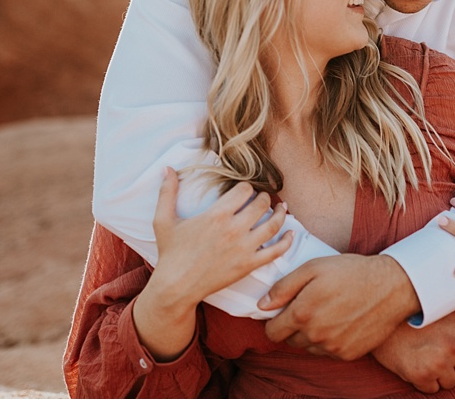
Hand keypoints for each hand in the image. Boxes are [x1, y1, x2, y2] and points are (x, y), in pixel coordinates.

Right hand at [134, 169, 293, 360]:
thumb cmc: (170, 253)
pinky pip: (276, 251)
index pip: (244, 190)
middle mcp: (234, 229)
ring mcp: (244, 248)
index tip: (245, 190)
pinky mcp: (249, 265)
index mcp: (217, 214)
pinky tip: (291, 234)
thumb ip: (167, 191)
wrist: (177, 285)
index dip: (247, 187)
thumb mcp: (163, 219)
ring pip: (273, 225)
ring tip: (282, 209)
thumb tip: (167, 168)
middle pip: (262, 204)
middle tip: (263, 198)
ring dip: (281, 214)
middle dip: (264, 198)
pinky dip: (287, 241)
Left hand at [260, 253, 418, 360]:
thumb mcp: (313, 268)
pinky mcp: (348, 354)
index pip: (271, 332)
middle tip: (307, 308)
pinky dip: (328, 341)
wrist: (391, 287)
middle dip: (292, 326)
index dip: (273, 321)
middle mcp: (315, 335)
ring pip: (308, 347)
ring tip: (325, 313)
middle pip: (289, 341)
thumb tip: (262, 305)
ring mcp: (332, 347)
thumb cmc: (351, 272)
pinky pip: (327, 352)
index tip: (282, 311)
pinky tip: (339, 322)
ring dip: (310, 335)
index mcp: (302, 314)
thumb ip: (283, 287)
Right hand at [371, 312, 454, 392]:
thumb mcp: (443, 311)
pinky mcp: (421, 374)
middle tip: (441, 358)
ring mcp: (438, 362)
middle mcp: (454, 346)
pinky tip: (415, 364)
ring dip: (440, 376)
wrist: (379, 316)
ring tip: (425, 358)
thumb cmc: (412, 313)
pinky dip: (424, 382)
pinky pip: (432, 389)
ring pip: (451, 383)